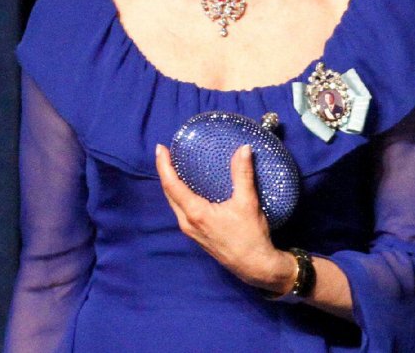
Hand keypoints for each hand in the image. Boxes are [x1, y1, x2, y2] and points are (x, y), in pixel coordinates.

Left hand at [155, 143, 295, 294]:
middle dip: (165, 172)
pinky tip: (190, 188)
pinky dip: (181, 195)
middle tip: (167, 153)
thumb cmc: (250, 236)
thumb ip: (243, 174)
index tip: (160, 148)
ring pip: (174, 203)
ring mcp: (191, 230)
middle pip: (169, 193)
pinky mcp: (197, 234)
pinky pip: (182, 209)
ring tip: (176, 167)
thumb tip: (243, 149)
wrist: (254, 265)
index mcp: (195, 213)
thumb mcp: (248, 202)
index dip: (164, 165)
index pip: (172, 185)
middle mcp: (187, 222)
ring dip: (172, 184)